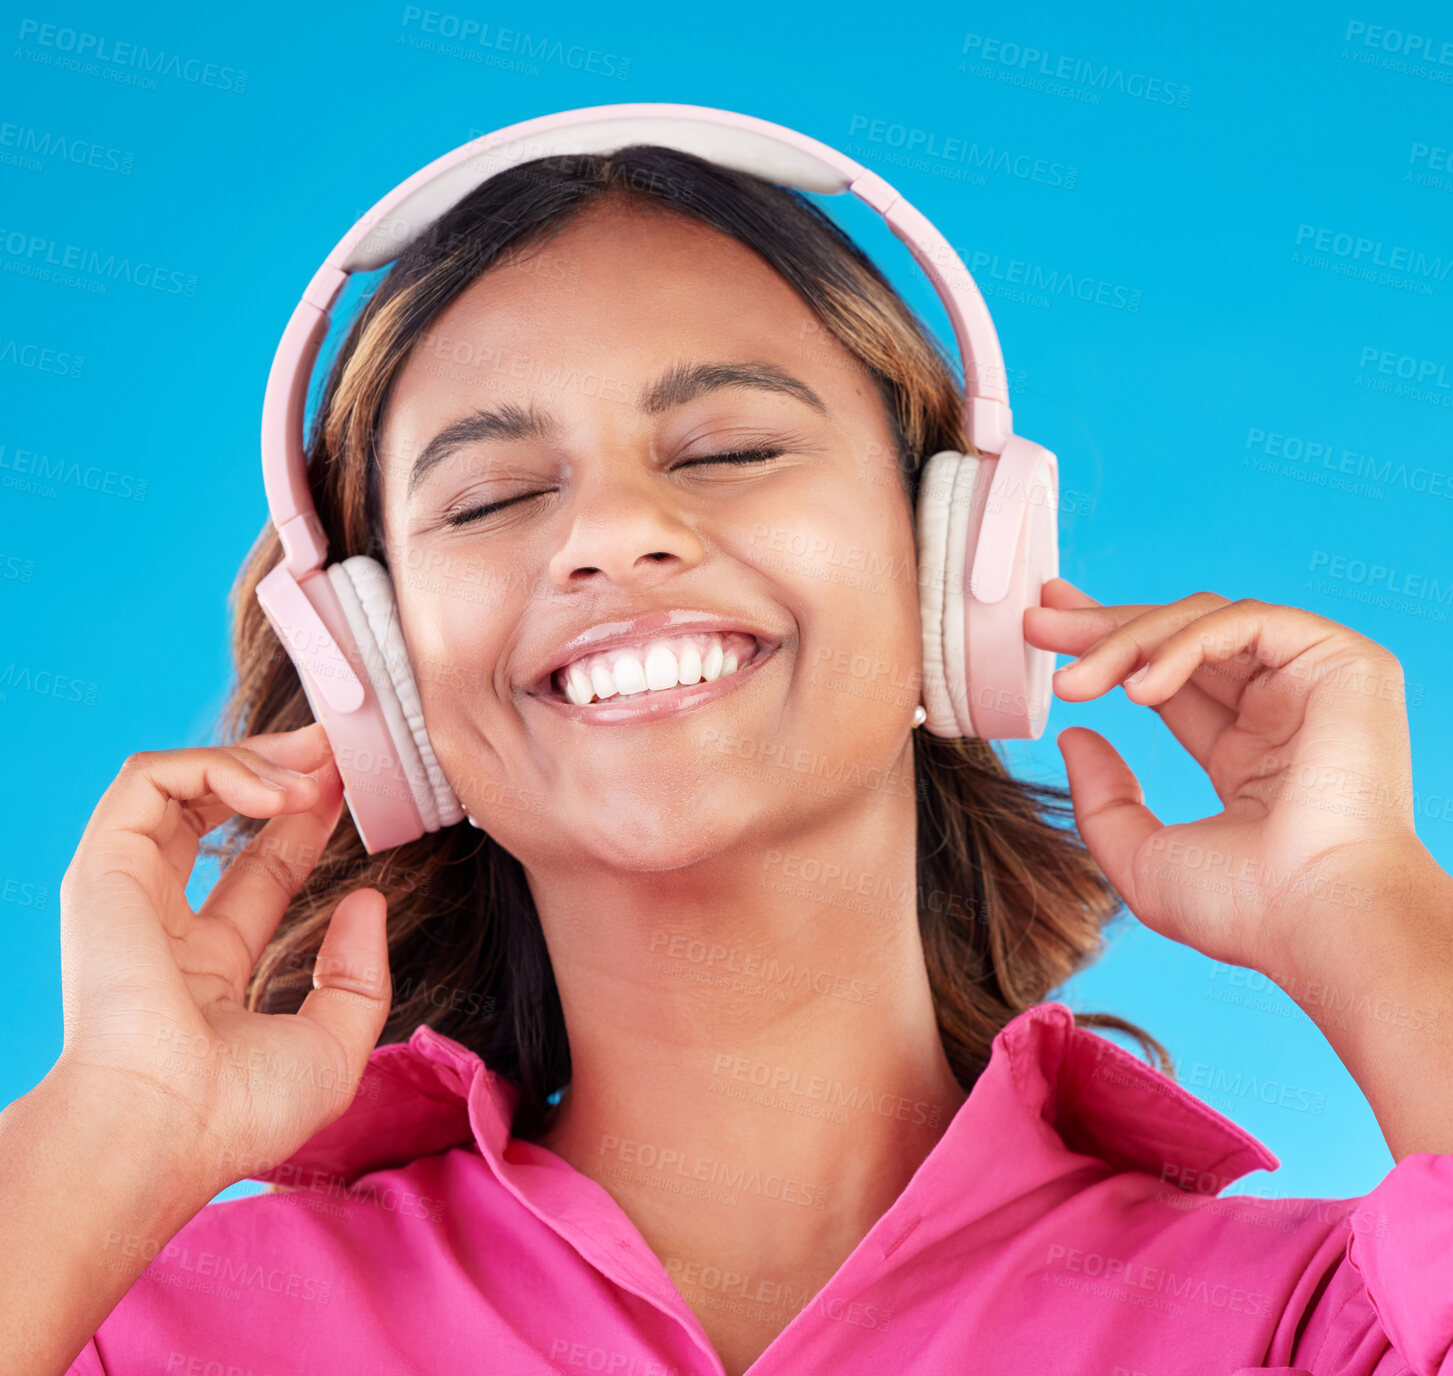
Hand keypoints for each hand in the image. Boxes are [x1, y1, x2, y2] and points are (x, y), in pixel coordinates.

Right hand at [54, 723, 391, 1201]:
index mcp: (207, 967)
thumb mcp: (333, 1045)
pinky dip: (216, 764)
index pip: (262, 869)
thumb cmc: (237, 1111)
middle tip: (342, 751)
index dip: (309, 823)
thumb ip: (359, 975)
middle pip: (220, 815)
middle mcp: (162, 923)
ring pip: (182, 783)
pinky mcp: (105, 867)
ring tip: (317, 769)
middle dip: (284, 770)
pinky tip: (276, 792)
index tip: (354, 791)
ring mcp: (129, 892)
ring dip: (257, 759)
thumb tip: (368, 900)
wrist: (162, 1129)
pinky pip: (150, 780)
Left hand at [1022, 578, 1427, 978]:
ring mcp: (1314, 682)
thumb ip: (1102, 799)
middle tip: (1037, 624)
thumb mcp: (1140, 854)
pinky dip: (1182, 645)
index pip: (1169, 678)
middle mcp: (1282, 710)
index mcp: (1247, 754)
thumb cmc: (1242, 907)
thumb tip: (1073, 735)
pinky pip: (1245, 622)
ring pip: (1204, 622)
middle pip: (1181, 639)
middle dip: (1103, 625)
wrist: (1316, 918)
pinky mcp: (1343, 662)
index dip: (1108, 649)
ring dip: (1126, 642)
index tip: (1046, 634)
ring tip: (1073, 684)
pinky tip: (1138, 688)